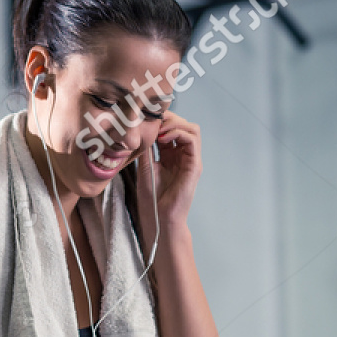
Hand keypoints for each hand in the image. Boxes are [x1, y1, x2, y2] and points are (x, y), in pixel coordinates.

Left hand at [137, 111, 201, 233]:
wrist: (159, 219)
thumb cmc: (151, 199)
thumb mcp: (144, 168)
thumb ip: (146, 150)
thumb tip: (141, 130)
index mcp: (170, 155)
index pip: (171, 128)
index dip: (161, 120)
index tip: (146, 119)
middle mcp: (182, 155)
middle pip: (183, 124)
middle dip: (168, 118)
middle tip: (153, 121)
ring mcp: (190, 159)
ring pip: (192, 128)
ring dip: (175, 124)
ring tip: (159, 131)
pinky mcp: (194, 166)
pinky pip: (193, 140)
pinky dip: (179, 133)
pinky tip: (164, 138)